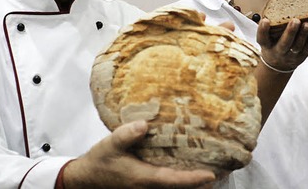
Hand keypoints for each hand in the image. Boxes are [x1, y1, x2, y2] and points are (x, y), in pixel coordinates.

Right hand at [63, 120, 215, 187]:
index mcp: (143, 179)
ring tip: (214, 171)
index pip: (173, 181)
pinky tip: (191, 168)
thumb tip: (144, 125)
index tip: (211, 176)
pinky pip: (168, 185)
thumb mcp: (110, 145)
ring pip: (175, 188)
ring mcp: (148, 188)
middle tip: (223, 171)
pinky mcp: (146, 185)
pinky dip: (181, 180)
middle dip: (200, 183)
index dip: (193, 179)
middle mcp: (148, 187)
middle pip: (180, 188)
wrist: (85, 179)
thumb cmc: (99, 162)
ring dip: (192, 182)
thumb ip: (126, 135)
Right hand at [256, 17, 307, 71]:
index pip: (262, 38)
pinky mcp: (302, 56)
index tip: (266, 20)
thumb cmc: (272, 45)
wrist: (278, 65)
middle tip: (295, 20)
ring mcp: (291, 56)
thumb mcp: (266, 38)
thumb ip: (269, 27)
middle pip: (284, 43)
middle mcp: (278, 52)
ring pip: (298, 46)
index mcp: (267, 45)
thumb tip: (274, 7)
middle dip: (290, 32)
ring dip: (303, 35)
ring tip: (307, 24)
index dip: (263, 30)